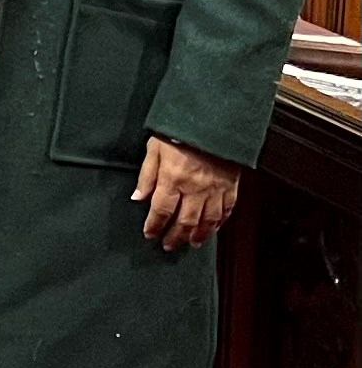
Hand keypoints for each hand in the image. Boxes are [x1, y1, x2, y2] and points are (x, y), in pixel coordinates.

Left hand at [134, 136, 239, 250]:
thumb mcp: (155, 149)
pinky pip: (226, 211)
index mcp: (173, 179)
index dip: (154, 225)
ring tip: (191, 243)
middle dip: (175, 237)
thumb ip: (146, 175)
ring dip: (198, 235)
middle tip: (168, 245)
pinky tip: (213, 229)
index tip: (150, 233)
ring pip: (207, 221)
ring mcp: (215, 190)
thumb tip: (138, 197)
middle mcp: (195, 189)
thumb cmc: (181, 131)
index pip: (161, 211)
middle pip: (184, 221)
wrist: (215, 122)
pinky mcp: (231, 187)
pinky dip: (219, 223)